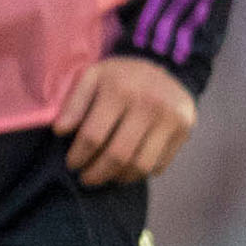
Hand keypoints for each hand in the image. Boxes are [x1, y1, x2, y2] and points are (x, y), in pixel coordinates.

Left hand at [52, 54, 195, 186]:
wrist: (163, 66)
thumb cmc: (119, 77)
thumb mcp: (92, 78)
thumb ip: (73, 103)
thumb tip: (61, 131)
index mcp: (120, 91)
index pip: (93, 136)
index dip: (79, 156)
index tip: (72, 164)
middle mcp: (150, 104)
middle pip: (118, 155)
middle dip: (97, 174)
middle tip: (86, 179)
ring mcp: (171, 118)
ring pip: (141, 165)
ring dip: (119, 178)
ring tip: (107, 176)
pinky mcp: (185, 129)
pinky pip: (161, 163)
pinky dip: (142, 173)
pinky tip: (128, 169)